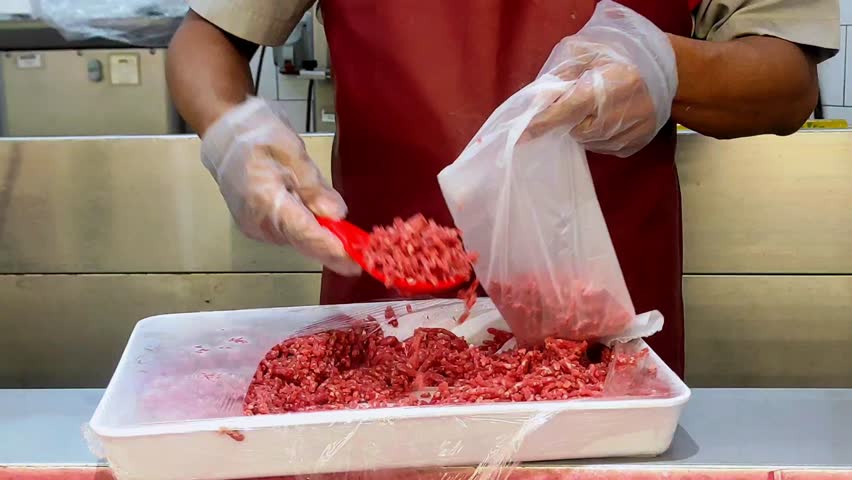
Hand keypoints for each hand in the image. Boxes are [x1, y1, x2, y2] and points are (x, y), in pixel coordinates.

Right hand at [201, 97, 360, 275]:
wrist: (226, 135)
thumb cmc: (259, 136)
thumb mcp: (294, 153)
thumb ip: (315, 188)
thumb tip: (336, 215)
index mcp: (267, 201)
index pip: (306, 235)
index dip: (333, 251)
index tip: (355, 264)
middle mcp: (259, 223)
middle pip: (304, 241)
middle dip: (332, 242)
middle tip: (358, 243)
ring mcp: (255, 228)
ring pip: (298, 238)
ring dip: (319, 232)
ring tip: (327, 211)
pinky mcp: (256, 227)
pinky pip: (288, 233)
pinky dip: (305, 227)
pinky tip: (310, 209)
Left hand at [525, 0, 677, 156]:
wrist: (669, 73)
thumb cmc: (625, 59)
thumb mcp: (592, 54)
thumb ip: (564, 74)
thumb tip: (541, 95)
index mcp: (602, 90)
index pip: (563, 113)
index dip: (542, 123)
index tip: (524, 134)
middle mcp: (613, 117)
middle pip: (574, 130)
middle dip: (572, 119)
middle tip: (582, 101)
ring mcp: (624, 135)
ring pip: (588, 141)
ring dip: (586, 127)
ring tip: (601, 107)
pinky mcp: (631, 147)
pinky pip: (604, 146)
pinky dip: (601, 135)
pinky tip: (613, 117)